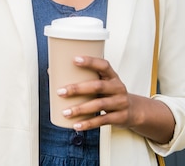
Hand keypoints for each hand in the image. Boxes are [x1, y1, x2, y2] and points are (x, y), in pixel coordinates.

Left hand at [57, 56, 174, 143]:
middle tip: (60, 92)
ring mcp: (120, 103)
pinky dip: (88, 123)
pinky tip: (76, 125)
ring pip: (99, 105)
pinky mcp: (119, 117)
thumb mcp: (102, 83)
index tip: (74, 59)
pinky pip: (102, 121)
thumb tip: (51, 71)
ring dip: (80, 109)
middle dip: (77, 89)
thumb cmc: (109, 93)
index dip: (90, 61)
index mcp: (112, 76)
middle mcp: (118, 88)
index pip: (103, 65)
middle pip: (98, 86)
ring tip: (65, 112)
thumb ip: (84, 78)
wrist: (133, 110)